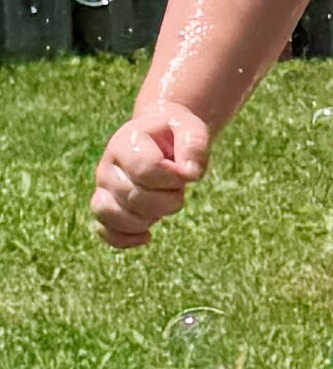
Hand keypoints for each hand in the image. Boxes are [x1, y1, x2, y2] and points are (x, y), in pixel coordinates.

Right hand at [91, 99, 208, 242]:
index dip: (173, 179)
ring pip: (113, 216)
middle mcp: (107, 166)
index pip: (146, 170)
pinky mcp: (105, 208)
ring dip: (147, 219)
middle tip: (177, 187)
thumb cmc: (175, 134)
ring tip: (161, 206)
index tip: (184, 172)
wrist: (159, 137)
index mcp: (125, 142)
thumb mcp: (189, 129)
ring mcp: (103, 189)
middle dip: (168, 199)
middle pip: (134, 197)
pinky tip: (147, 235)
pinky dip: (126, 239)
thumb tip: (190, 174)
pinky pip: (105, 232)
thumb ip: (193, 146)